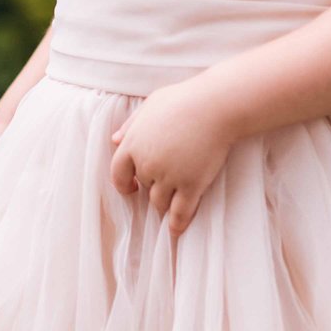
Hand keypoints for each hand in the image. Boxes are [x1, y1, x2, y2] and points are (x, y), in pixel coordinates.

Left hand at [109, 81, 237, 238]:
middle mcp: (147, 164)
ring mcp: (169, 176)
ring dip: (165, 205)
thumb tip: (114, 140)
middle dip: (153, 188)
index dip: (124, 184)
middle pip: (144, 188)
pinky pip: (180, 213)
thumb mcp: (151, 105)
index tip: (132, 188)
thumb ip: (132, 125)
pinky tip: (177, 231)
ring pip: (159, 203)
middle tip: (166, 186)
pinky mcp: (191, 185)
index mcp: (133, 144)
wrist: (216, 106)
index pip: (118, 173)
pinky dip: (177, 224)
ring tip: (174, 204)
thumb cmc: (185, 100)